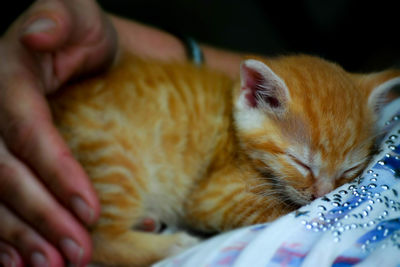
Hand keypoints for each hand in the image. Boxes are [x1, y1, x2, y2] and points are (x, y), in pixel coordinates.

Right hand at [0, 0, 116, 265]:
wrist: (76, 49)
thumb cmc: (81, 34)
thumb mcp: (76, 15)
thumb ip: (58, 17)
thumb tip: (35, 30)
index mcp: (6, 77)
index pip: (27, 132)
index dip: (56, 173)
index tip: (89, 209)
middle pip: (4, 173)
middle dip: (41, 217)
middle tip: (76, 253)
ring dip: (21, 236)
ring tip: (53, 264)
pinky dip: (3, 234)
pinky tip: (20, 260)